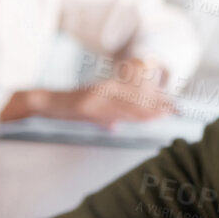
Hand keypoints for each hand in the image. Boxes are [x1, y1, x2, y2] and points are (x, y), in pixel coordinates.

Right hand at [3, 57, 174, 124]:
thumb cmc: (66, 111)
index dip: (155, 101)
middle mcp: (104, 90)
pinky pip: (111, 111)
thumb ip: (103, 117)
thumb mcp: (89, 113)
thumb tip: (114, 126)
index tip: (173, 107)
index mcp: (107, 91)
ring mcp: (96, 97)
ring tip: (165, 116)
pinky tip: (139, 119)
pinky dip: (128, 115)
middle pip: (136, 97)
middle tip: (176, 111)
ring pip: (126, 103)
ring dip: (147, 110)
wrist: (42, 104)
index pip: (136, 95)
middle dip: (157, 104)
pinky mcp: (88, 106)